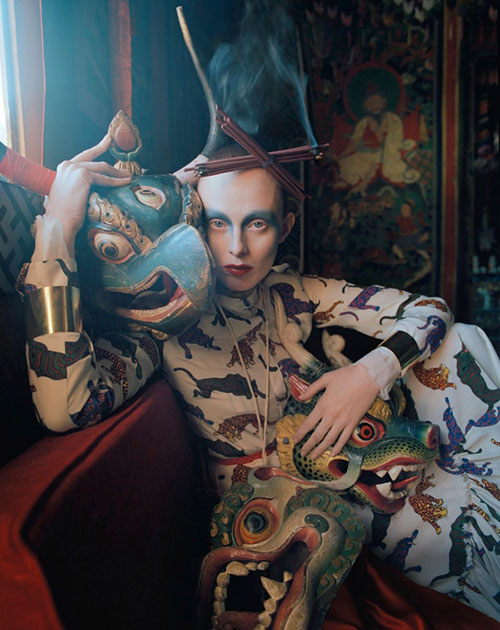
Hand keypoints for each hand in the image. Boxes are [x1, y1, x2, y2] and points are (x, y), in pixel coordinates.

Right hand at [44, 135, 131, 254]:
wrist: (59, 222)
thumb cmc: (62, 214)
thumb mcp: (67, 194)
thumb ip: (75, 185)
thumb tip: (85, 188)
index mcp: (63, 168)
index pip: (84, 156)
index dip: (97, 149)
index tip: (107, 142)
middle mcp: (68, 165)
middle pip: (95, 160)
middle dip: (110, 159)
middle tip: (123, 163)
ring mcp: (75, 168)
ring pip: (102, 168)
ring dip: (117, 173)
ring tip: (128, 177)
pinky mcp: (83, 176)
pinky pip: (104, 178)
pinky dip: (116, 181)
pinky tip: (125, 182)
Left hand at [293, 364, 378, 459]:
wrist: (367, 378)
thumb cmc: (346, 376)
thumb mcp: (326, 379)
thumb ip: (312, 389)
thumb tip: (300, 397)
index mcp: (323, 405)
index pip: (308, 424)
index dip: (301, 434)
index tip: (295, 440)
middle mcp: (331, 416)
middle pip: (317, 435)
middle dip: (308, 446)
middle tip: (302, 453)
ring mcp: (343, 421)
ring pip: (329, 440)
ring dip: (320, 450)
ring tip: (314, 457)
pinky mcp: (354, 423)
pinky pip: (344, 438)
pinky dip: (338, 447)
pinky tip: (333, 453)